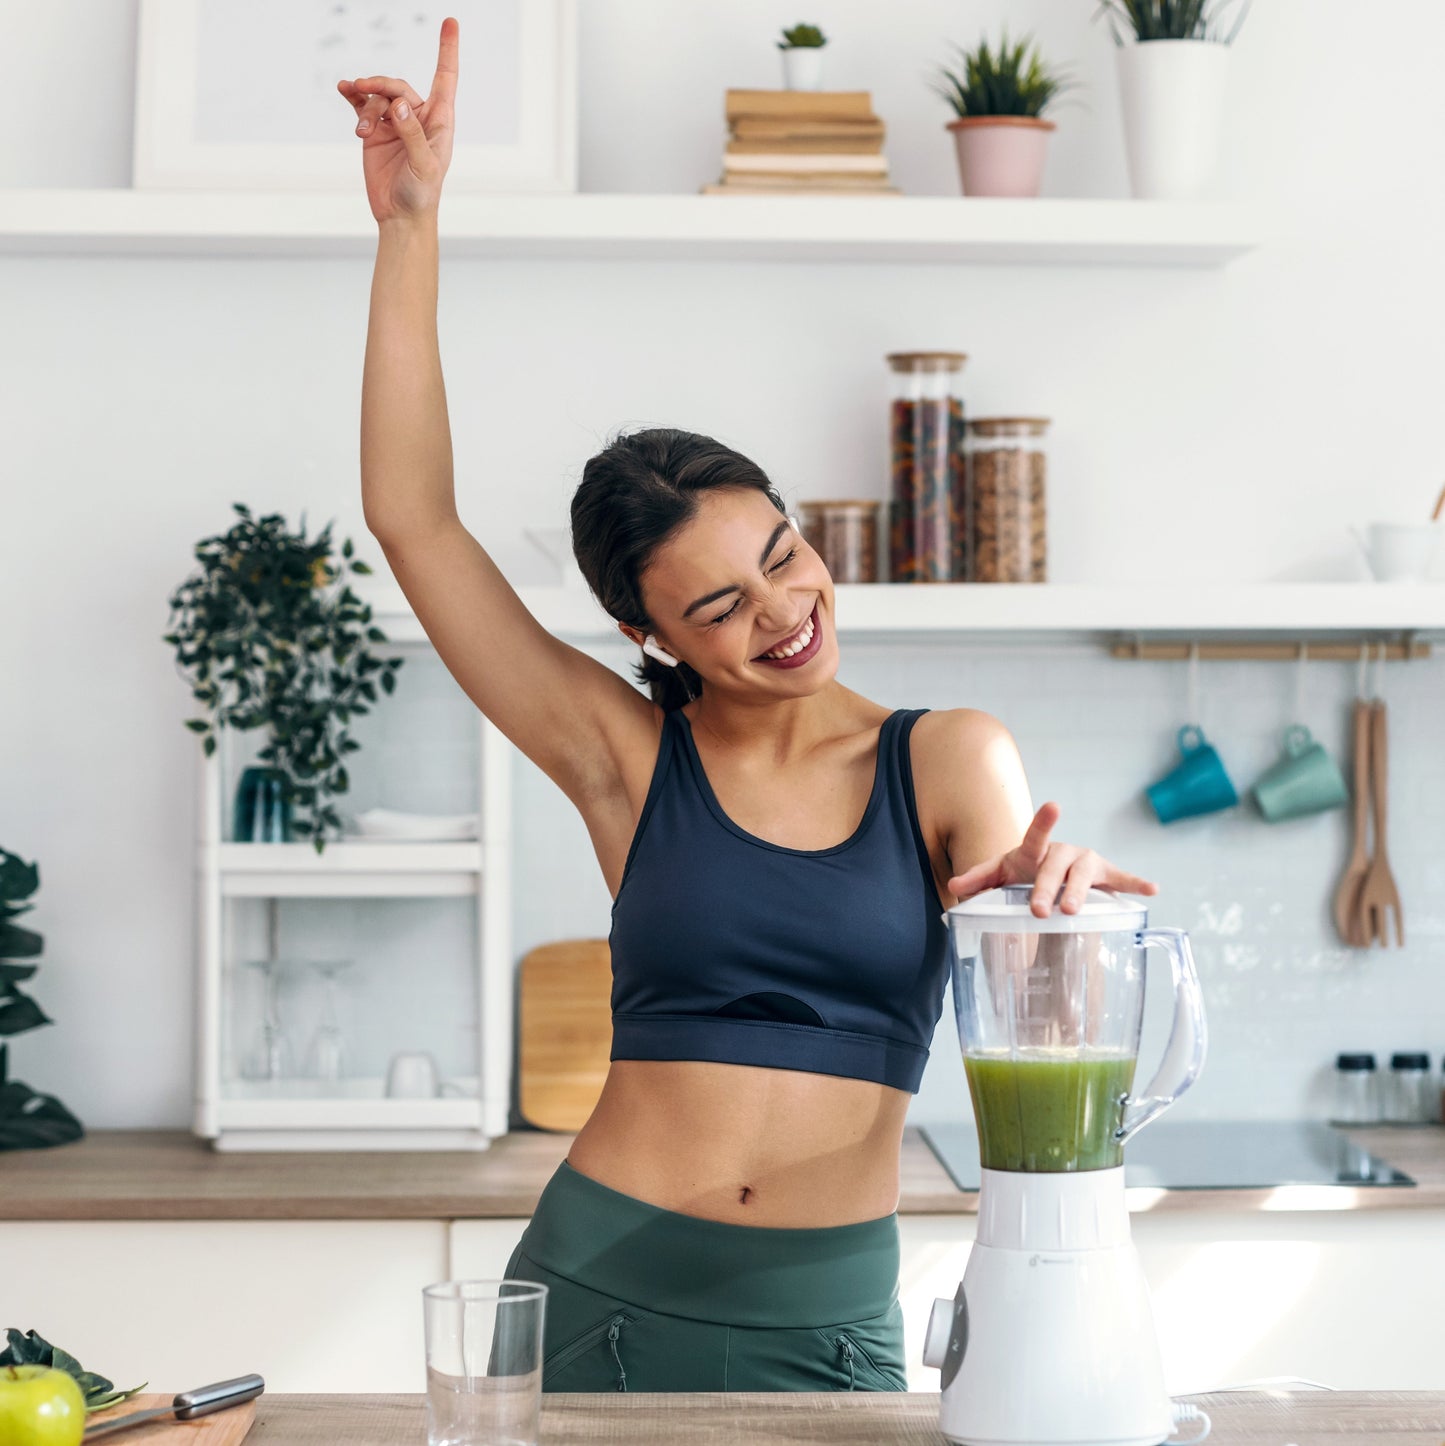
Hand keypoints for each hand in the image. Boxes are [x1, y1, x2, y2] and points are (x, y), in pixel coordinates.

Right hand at [337, 16, 458, 223]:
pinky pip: (362, 104)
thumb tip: (399, 105)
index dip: (447, 50)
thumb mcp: (424, 166)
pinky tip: (343, 88)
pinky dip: (353, 96)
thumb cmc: (422, 194)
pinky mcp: (375, 130)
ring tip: (360, 128)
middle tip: (364, 91)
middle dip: (381, 86)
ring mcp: (395, 122)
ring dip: (365, 105)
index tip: (451, 22)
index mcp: (439, 121)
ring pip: (378, 96)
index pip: (445, 78)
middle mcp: (418, 116)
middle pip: (398, 85)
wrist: (400, 216)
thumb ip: (413, 134)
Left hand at [947, 802, 1157, 918]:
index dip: (1043, 821)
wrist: (1048, 875)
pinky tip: (1152, 890)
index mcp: (1035, 851)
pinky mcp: (1106, 876)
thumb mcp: (1000, 874)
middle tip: (1040, 911)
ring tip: (1072, 910)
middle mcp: (1062, 852)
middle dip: (1047, 888)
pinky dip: (1136, 883)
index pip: (1035, 837)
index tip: (1054, 805)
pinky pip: (1122, 880)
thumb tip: (953, 886)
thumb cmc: (1023, 871)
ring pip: (1084, 876)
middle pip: (1055, 867)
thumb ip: (978, 879)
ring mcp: (1086, 863)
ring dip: (1079, 892)